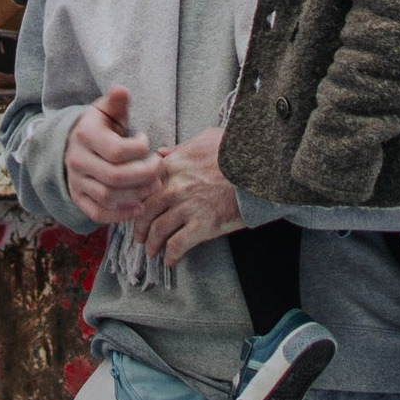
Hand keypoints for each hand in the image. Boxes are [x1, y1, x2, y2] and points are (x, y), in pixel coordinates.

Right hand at [65, 86, 162, 226]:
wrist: (75, 146)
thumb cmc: (100, 127)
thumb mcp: (107, 111)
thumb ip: (117, 102)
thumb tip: (121, 90)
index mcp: (85, 136)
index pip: (117, 150)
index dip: (139, 149)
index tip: (146, 143)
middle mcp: (77, 160)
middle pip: (114, 177)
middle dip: (144, 176)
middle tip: (159, 170)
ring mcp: (76, 182)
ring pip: (108, 197)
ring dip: (136, 195)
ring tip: (153, 187)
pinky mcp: (79, 199)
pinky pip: (98, 213)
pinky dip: (120, 215)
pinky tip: (138, 206)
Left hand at [136, 126, 244, 264]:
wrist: (261, 166)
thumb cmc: (236, 150)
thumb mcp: (204, 139)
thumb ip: (179, 148)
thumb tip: (161, 153)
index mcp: (173, 165)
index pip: (144, 187)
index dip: (138, 201)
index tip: (138, 209)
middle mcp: (175, 187)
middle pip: (146, 211)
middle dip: (139, 228)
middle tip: (139, 236)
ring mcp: (188, 207)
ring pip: (158, 230)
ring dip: (152, 244)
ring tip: (152, 251)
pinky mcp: (204, 224)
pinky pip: (179, 244)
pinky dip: (172, 254)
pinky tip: (171, 260)